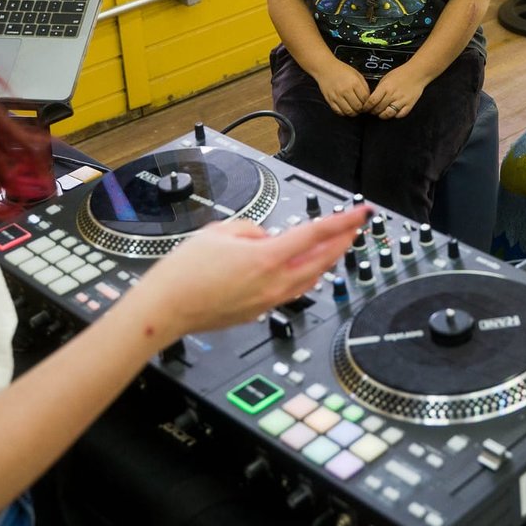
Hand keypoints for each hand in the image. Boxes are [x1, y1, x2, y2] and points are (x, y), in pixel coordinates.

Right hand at [137, 209, 364, 337]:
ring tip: (337, 247)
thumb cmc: (183, 273)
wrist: (165, 309)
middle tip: (356, 227)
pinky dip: (305, 276)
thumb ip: (249, 229)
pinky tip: (305, 270)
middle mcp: (273, 283)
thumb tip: (264, 236)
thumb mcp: (218, 232)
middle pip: (322, 260)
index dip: (343, 221)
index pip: (316, 234)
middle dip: (343, 242)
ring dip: (327, 261)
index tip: (361, 213)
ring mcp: (267, 301)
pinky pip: (292, 291)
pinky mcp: (258, 312)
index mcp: (266, 259)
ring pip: (310, 279)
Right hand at [314, 58, 370, 116]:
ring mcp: (337, 96)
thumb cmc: (341, 70)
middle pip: (358, 107)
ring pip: (349, 112)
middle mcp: (345, 90)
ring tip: (354, 108)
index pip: (365, 99)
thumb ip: (364, 86)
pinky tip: (346, 108)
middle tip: (361, 107)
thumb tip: (368, 98)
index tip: (367, 102)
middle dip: (361, 108)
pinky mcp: (330, 100)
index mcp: (354, 82)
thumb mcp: (357, 74)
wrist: (325, 68)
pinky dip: (344, 113)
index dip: (368, 102)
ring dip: (354, 112)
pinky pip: (339, 112)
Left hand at [364, 65, 427, 118]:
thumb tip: (372, 100)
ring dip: (382, 115)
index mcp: (385, 87)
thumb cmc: (400, 74)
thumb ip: (379, 89)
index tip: (364, 109)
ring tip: (381, 113)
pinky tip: (392, 112)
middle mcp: (393, 95)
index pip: (372, 101)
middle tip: (372, 111)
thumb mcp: (385, 78)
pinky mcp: (409, 105)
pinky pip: (400, 115)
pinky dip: (395, 115)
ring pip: (388, 114)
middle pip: (378, 109)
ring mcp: (402, 101)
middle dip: (373, 112)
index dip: (366, 107)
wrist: (417, 73)